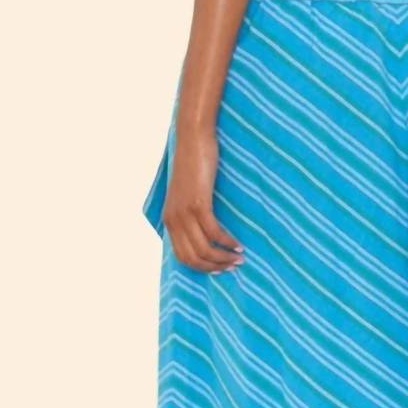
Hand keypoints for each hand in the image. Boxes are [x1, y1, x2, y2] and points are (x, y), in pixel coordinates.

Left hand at [162, 128, 243, 273]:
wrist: (192, 139)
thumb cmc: (194, 164)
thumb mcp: (186, 193)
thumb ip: (189, 212)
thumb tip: (204, 230)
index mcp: (168, 220)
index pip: (182, 256)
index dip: (202, 267)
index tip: (219, 268)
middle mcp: (173, 219)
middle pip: (193, 257)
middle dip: (214, 266)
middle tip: (233, 266)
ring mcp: (184, 213)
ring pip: (204, 249)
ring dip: (223, 257)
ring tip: (239, 258)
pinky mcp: (198, 204)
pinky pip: (214, 233)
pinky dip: (227, 242)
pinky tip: (238, 244)